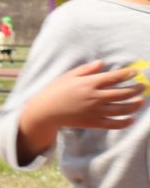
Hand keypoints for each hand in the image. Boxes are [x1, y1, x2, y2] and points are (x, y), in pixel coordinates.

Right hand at [17, 60, 144, 164]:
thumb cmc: (55, 90)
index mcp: (88, 83)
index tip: (136, 72)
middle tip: (143, 86)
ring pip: (122, 109)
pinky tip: (131, 119)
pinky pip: (114, 123)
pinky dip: (125, 122)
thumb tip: (102, 63)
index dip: (126, 74)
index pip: (113, 78)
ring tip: (141, 101)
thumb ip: (86, 70)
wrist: (46, 111)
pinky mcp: (94, 122)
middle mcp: (95, 97)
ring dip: (135, 105)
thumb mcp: (68, 76)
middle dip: (136, 89)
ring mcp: (96, 111)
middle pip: (122, 93)